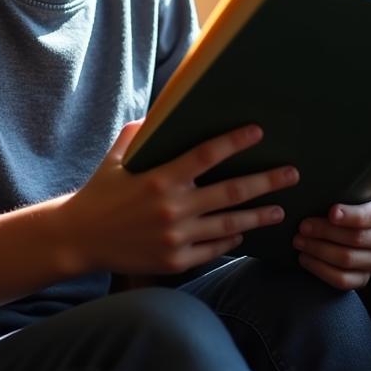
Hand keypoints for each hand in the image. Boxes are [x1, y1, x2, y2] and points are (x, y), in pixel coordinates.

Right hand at [58, 120, 299, 276]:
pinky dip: (232, 239)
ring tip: (281, 209)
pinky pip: (214, 249)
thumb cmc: (100, 192)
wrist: (79, 239)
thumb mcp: (116, 157)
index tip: (258, 131)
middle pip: (231, 192)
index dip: (234, 142)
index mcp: (160, 178)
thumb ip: (138, 133)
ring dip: (259, 216)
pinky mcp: (175, 261)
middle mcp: (172, 208)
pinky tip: (245, 230)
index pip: (206, 155)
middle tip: (292, 173)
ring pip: (230, 225)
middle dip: (266, 182)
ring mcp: (176, 237)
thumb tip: (159, 109)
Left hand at [293, 191, 370, 289]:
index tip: (331, 212)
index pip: (369, 217)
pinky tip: (304, 258)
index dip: (350, 216)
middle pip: (355, 239)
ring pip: (346, 260)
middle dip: (325, 232)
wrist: (348, 219)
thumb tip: (319, 187)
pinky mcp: (363, 278)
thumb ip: (341, 188)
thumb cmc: (345, 200)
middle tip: (302, 226)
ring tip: (298, 240)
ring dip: (318, 250)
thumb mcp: (349, 189)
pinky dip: (320, 269)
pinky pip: (342, 280)